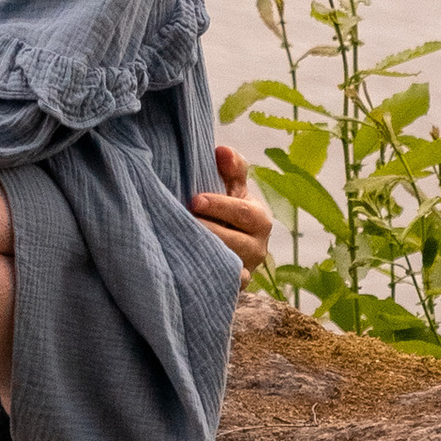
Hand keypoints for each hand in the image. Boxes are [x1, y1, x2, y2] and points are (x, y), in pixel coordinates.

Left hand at [189, 143, 272, 275]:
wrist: (220, 249)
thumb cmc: (225, 212)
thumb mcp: (231, 189)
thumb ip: (231, 168)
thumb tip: (222, 150)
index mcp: (259, 220)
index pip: (243, 212)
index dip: (219, 205)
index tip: (194, 200)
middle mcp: (258, 248)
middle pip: (236, 241)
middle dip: (208, 230)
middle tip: (184, 219)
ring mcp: (245, 271)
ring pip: (228, 266)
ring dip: (205, 253)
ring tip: (181, 241)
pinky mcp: (231, 290)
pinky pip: (221, 286)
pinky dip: (205, 277)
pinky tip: (187, 266)